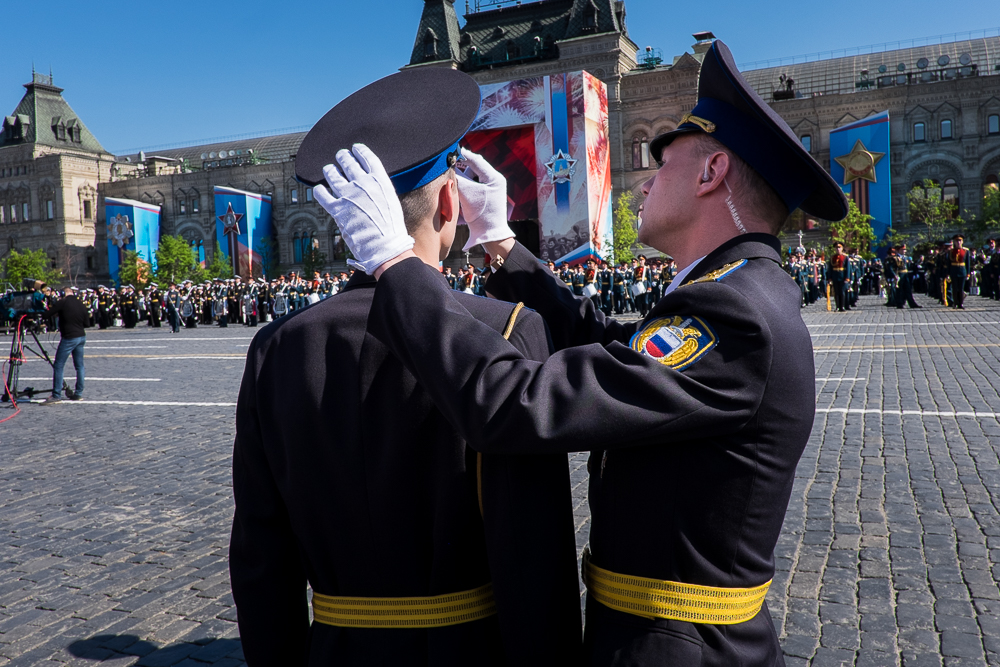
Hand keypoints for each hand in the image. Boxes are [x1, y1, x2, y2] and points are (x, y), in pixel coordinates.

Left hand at [314, 144, 413, 274]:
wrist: (385, 246)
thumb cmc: (392, 228)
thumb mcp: (391, 202)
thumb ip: (380, 190)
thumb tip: (371, 184)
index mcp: (379, 181)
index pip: (367, 158)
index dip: (360, 151)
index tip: (355, 148)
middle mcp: (362, 184)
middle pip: (348, 163)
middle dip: (343, 157)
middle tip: (341, 156)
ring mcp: (348, 196)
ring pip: (333, 175)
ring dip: (330, 171)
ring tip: (328, 169)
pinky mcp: (337, 209)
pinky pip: (323, 195)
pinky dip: (319, 190)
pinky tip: (319, 189)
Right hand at [456, 148, 514, 251]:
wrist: (489, 236)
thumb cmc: (481, 216)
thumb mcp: (467, 195)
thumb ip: (458, 179)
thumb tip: (447, 168)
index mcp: (494, 178)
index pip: (476, 160)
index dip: (462, 155)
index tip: (449, 150)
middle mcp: (495, 181)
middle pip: (475, 167)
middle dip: (461, 166)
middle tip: (448, 163)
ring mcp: (491, 189)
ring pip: (473, 176)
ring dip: (462, 177)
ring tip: (453, 180)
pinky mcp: (487, 196)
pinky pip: (473, 185)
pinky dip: (465, 185)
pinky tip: (458, 188)